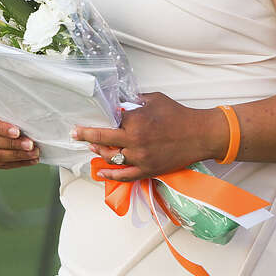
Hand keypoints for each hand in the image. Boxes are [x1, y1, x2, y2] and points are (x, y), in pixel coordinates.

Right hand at [0, 105, 39, 168]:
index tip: (17, 132)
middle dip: (14, 145)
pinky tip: (30, 161)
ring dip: (17, 156)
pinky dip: (16, 163)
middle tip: (31, 145)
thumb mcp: (2, 103)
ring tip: (34, 154)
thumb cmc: (2, 107)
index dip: (2, 129)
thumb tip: (29, 115)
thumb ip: (10, 108)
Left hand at [72, 92, 224, 181]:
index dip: (98, 118)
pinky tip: (100, 172)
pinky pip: (124, 175)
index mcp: (136, 121)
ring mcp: (141, 157)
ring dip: (98, 151)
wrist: (200, 135)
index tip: (85, 119)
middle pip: (103, 138)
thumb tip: (120, 102)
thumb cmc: (178, 114)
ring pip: (111, 157)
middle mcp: (135, 140)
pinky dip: (110, 175)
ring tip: (92, 146)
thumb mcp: (155, 99)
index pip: (110, 120)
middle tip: (75, 133)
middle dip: (86, 135)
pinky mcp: (148, 170)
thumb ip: (135, 101)